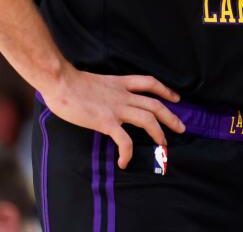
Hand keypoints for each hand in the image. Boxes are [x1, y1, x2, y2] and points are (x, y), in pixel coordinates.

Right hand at [42, 67, 185, 167]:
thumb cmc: (71, 82)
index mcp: (121, 83)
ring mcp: (117, 108)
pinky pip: (124, 140)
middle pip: (155, 104)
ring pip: (148, 120)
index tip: (176, 98)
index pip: (150, 83)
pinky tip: (125, 162)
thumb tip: (104, 98)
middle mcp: (123, 95)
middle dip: (171, 117)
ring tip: (163, 145)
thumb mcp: (97, 81)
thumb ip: (106, 90)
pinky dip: (127, 152)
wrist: (61, 82)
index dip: (166, 90)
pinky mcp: (107, 122)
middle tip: (181, 128)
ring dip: (159, 133)